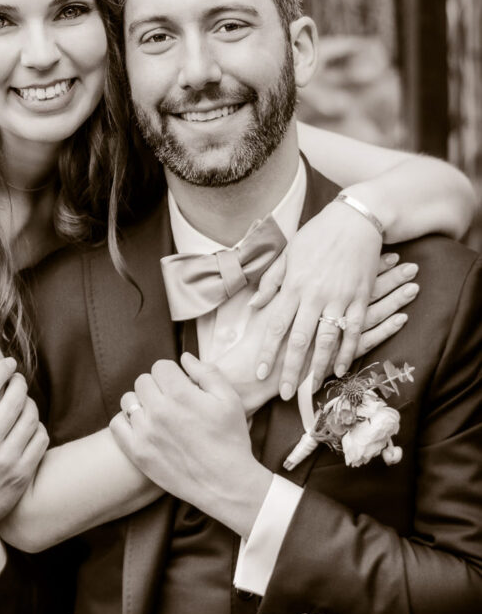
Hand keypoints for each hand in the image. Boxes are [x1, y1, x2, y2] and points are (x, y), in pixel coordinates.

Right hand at [0, 357, 48, 554]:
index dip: (1, 370)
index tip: (8, 363)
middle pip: (15, 399)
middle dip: (19, 384)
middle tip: (18, 381)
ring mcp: (6, 460)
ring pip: (31, 417)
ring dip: (30, 404)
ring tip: (24, 402)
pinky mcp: (21, 474)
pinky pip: (40, 439)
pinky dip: (38, 428)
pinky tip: (29, 426)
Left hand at [109, 354, 271, 537]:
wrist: (227, 484)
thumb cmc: (231, 439)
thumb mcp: (229, 399)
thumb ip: (207, 372)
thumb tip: (185, 357)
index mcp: (181, 394)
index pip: (160, 366)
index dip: (173, 374)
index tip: (182, 387)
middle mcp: (159, 411)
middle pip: (143, 380)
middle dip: (158, 386)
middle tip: (172, 401)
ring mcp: (145, 433)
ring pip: (129, 400)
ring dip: (141, 403)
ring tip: (158, 414)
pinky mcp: (138, 453)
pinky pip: (116, 424)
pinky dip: (127, 422)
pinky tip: (144, 427)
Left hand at [251, 200, 418, 397]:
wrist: (354, 220)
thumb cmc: (317, 235)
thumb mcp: (288, 254)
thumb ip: (271, 283)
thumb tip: (254, 307)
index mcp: (294, 285)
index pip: (276, 325)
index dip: (267, 351)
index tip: (259, 372)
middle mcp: (314, 295)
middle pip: (300, 340)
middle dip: (290, 369)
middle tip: (283, 393)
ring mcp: (339, 298)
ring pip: (327, 340)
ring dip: (318, 367)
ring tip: (310, 388)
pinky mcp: (361, 298)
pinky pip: (354, 331)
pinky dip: (347, 352)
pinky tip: (339, 369)